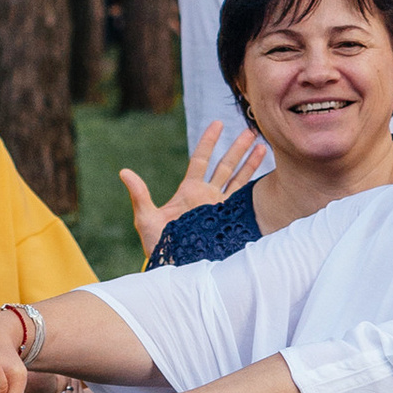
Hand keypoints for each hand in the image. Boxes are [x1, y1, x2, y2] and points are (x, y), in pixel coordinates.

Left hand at [119, 120, 269, 256]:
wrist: (175, 269)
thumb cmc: (158, 245)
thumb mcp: (146, 218)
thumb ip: (139, 194)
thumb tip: (124, 172)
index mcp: (189, 191)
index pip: (201, 159)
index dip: (209, 141)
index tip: (218, 123)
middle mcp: (207, 196)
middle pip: (225, 166)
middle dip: (238, 148)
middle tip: (251, 129)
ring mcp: (220, 209)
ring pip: (238, 180)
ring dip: (250, 163)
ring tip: (263, 145)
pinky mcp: (230, 222)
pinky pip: (245, 202)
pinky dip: (256, 189)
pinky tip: (269, 178)